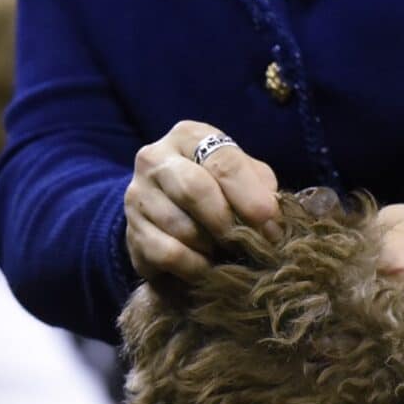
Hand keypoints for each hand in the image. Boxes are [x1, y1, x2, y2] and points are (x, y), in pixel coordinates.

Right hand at [126, 121, 280, 286]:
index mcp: (188, 136)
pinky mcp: (131, 231)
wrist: (171, 213)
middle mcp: (155, 158)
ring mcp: (137, 195)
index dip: (253, 199)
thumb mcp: (244, 177)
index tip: (272, 228)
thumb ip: (261, 188)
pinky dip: (195, 266)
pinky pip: (168, 254)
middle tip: (249, 245)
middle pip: (195, 190)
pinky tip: (206, 267)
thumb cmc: (218, 190)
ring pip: (181, 227)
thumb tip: (272, 220)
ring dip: (212, 247)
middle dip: (227, 222)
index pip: (224, 163)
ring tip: (226, 253)